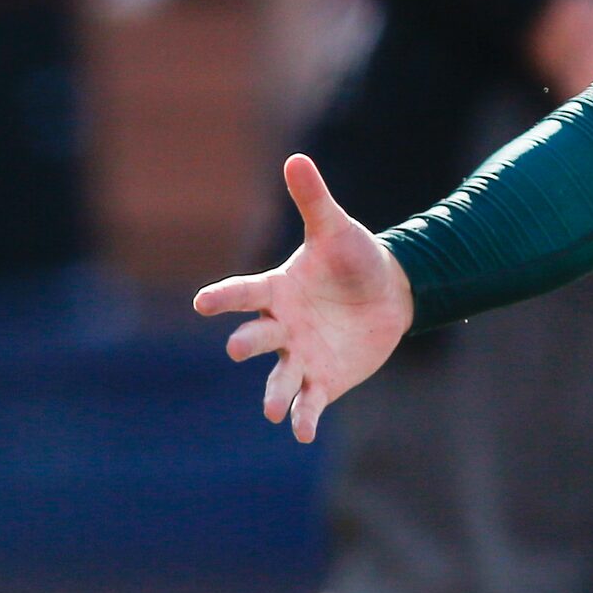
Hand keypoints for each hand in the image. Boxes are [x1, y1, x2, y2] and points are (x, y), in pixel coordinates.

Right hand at [193, 154, 414, 441]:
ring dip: (273, 393)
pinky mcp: (322, 380)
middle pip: (256, 336)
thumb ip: (313, 199)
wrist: (390, 292)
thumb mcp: (336, 228)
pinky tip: (301, 433)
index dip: (224, 298)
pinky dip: (303, 417)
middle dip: (247, 342)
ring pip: (278, 378)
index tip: (202, 303)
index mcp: (277, 289)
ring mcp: (299, 355)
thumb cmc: (355, 258)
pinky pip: (308, 402)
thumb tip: (296, 158)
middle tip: (239, 347)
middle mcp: (281, 325)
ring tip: (270, 409)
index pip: (244, 293)